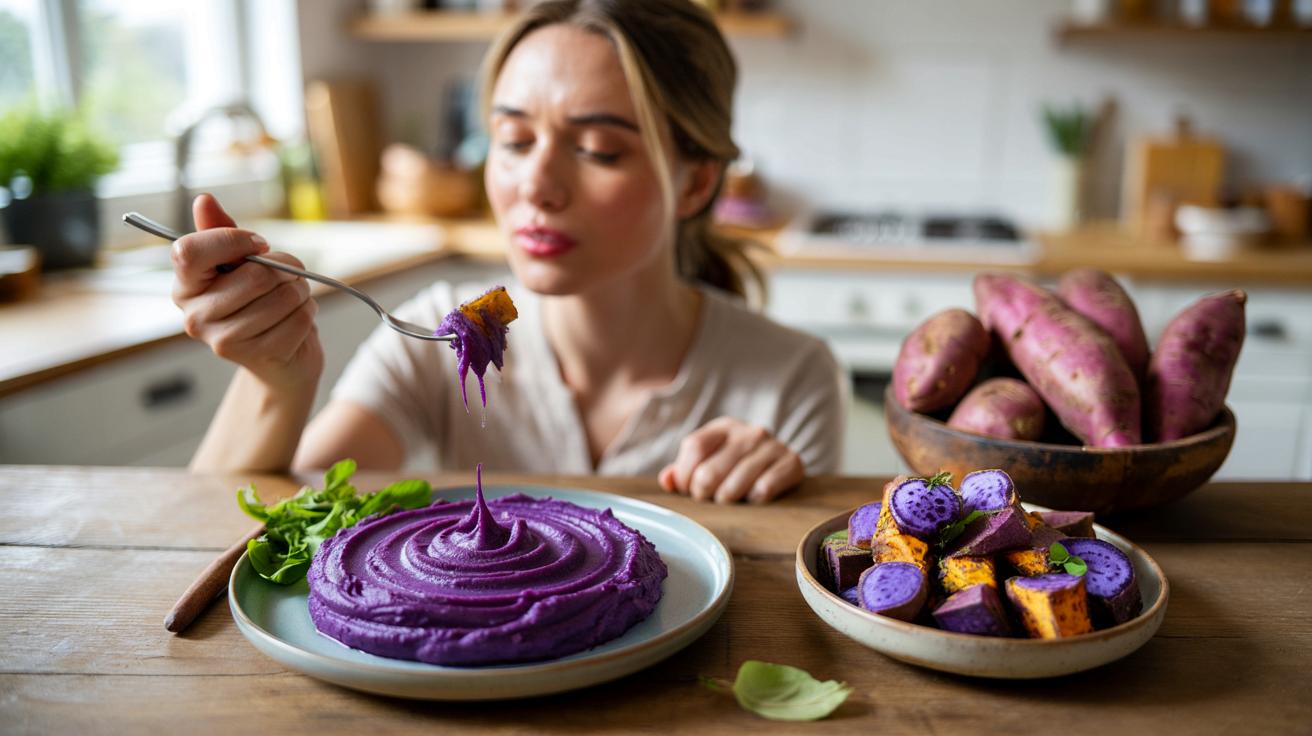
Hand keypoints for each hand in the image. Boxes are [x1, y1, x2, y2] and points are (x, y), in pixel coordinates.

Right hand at [171, 194, 323, 386]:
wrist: (279, 356)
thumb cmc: (257, 301)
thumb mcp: (239, 264)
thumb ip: (221, 232)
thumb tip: (204, 200)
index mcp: (185, 286)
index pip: (189, 251)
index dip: (233, 240)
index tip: (259, 244)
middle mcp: (195, 317)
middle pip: (256, 275)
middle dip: (286, 268)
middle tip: (287, 276)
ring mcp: (224, 341)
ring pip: (284, 297)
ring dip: (300, 292)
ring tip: (292, 299)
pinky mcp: (257, 357)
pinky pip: (300, 319)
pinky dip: (308, 313)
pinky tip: (296, 319)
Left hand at [658, 417, 804, 503]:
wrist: (784, 466)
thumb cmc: (737, 468)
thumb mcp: (710, 462)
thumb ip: (684, 471)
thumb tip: (667, 481)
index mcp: (723, 427)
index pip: (694, 447)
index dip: (684, 475)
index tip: (687, 490)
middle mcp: (748, 432)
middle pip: (709, 472)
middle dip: (703, 494)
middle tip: (709, 500)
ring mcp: (772, 446)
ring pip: (733, 486)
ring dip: (727, 501)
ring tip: (730, 502)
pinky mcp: (792, 463)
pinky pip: (762, 490)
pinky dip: (754, 502)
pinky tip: (754, 499)